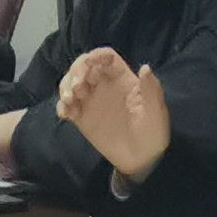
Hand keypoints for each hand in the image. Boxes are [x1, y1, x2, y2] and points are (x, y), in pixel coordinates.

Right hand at [56, 46, 172, 184]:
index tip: (88, 63)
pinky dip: (61, 106)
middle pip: (84, 66)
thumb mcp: (155, 111)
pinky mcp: (81, 117)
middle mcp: (104, 86)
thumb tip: (145, 67)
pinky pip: (66, 105)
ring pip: (71, 82)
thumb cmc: (152, 133)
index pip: (107, 58)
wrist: (141, 160)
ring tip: (69, 100)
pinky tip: (65, 114)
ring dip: (66, 86)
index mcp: (123, 79)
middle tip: (77, 86)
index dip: (96, 56)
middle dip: (77, 71)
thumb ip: (151, 89)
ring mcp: (91, 101)